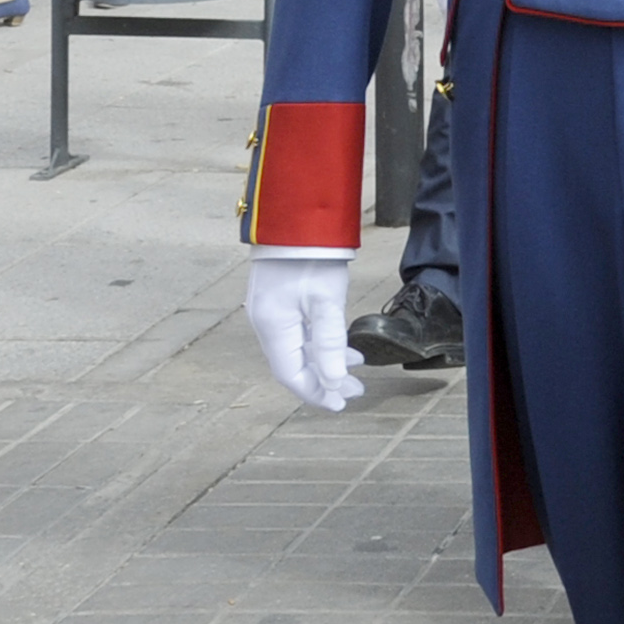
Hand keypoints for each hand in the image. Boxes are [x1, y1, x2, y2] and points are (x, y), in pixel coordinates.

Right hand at [245, 258, 365, 408]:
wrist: (296, 219)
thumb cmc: (311, 257)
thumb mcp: (326, 302)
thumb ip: (330, 344)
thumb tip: (335, 382)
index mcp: (273, 328)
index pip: (292, 375)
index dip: (315, 393)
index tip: (340, 404)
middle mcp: (265, 324)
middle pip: (294, 365)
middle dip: (325, 381)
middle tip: (355, 391)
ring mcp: (269, 312)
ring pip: (298, 350)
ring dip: (325, 362)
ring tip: (357, 368)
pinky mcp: (277, 300)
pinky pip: (297, 334)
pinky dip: (318, 345)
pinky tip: (341, 345)